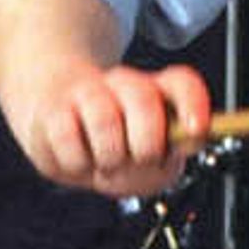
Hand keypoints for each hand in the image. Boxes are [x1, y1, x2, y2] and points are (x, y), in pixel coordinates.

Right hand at [7, 56, 212, 200]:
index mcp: (156, 91)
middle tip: (138, 161)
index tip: (196, 129)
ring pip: (105, 120)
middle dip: (146, 145)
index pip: (181, 85)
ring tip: (107, 164)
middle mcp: (123, 83)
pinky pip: (69, 142)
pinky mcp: (52, 111)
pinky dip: (79, 164)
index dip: (193, 105)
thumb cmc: (114, 142)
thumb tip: (179, 149)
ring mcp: (86, 93)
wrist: (55, 124)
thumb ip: (173, 152)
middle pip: (143, 100)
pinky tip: (80, 160)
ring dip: (110, 157)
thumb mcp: (151, 152)